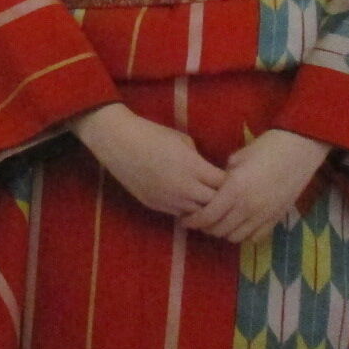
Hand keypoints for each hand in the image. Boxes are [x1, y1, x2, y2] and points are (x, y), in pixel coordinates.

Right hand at [71, 103, 224, 218]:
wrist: (119, 142)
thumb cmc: (151, 134)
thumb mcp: (182, 140)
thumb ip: (198, 159)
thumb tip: (207, 170)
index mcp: (194, 167)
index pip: (224, 185)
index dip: (229, 183)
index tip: (228, 178)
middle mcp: (185, 188)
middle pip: (215, 204)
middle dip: (220, 199)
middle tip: (220, 193)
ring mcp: (169, 200)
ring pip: (198, 214)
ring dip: (203, 207)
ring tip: (204, 199)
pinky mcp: (156, 206)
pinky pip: (180, 214)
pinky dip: (186, 209)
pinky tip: (185, 200)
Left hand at [183, 129, 330, 245]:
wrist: (299, 150)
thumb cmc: (266, 148)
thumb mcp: (237, 159)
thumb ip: (223, 178)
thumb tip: (213, 188)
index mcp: (235, 189)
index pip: (208, 215)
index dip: (193, 220)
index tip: (185, 219)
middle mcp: (248, 207)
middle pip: (219, 229)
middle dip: (206, 227)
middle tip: (199, 221)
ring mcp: (264, 215)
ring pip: (236, 237)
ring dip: (223, 232)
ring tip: (218, 223)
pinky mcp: (276, 219)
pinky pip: (255, 237)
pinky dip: (243, 234)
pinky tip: (238, 225)